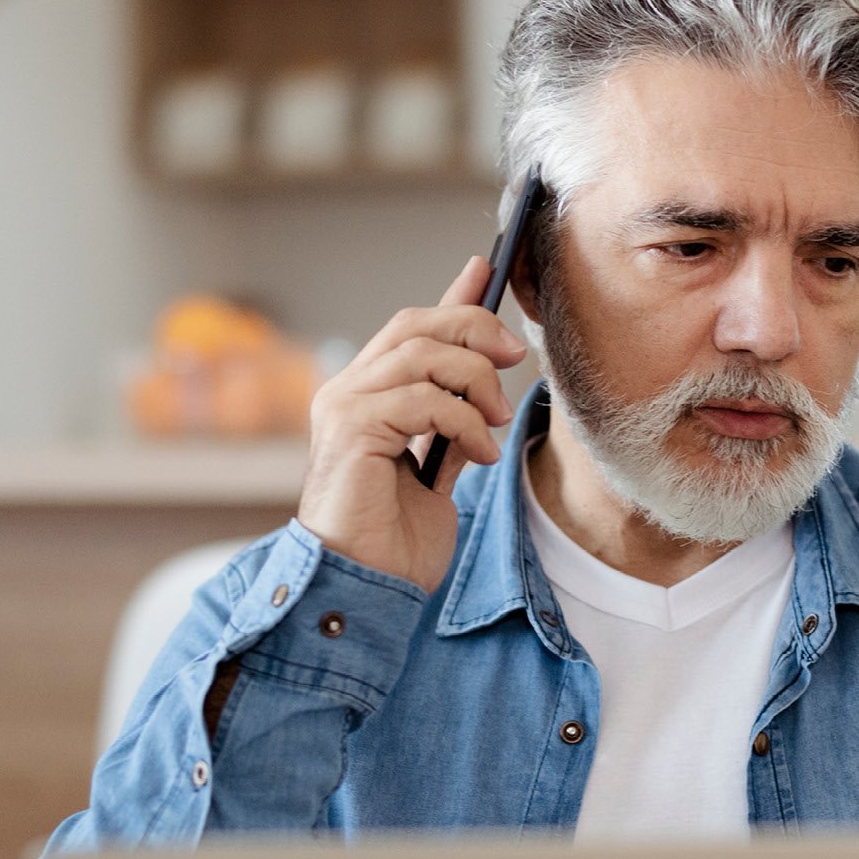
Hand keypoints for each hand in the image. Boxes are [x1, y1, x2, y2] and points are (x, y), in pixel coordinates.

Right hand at [297, 256, 528, 591]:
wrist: (368, 588)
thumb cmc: (397, 538)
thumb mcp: (440, 464)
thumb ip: (453, 416)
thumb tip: (485, 372)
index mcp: (365, 396)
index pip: (409, 328)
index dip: (451, 298)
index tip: (486, 270)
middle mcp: (346, 392)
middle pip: (415, 325)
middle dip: (475, 330)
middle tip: (516, 356)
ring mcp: (343, 407)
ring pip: (422, 354)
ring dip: (476, 383)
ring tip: (495, 423)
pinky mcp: (351, 429)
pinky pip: (422, 398)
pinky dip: (464, 420)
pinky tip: (480, 453)